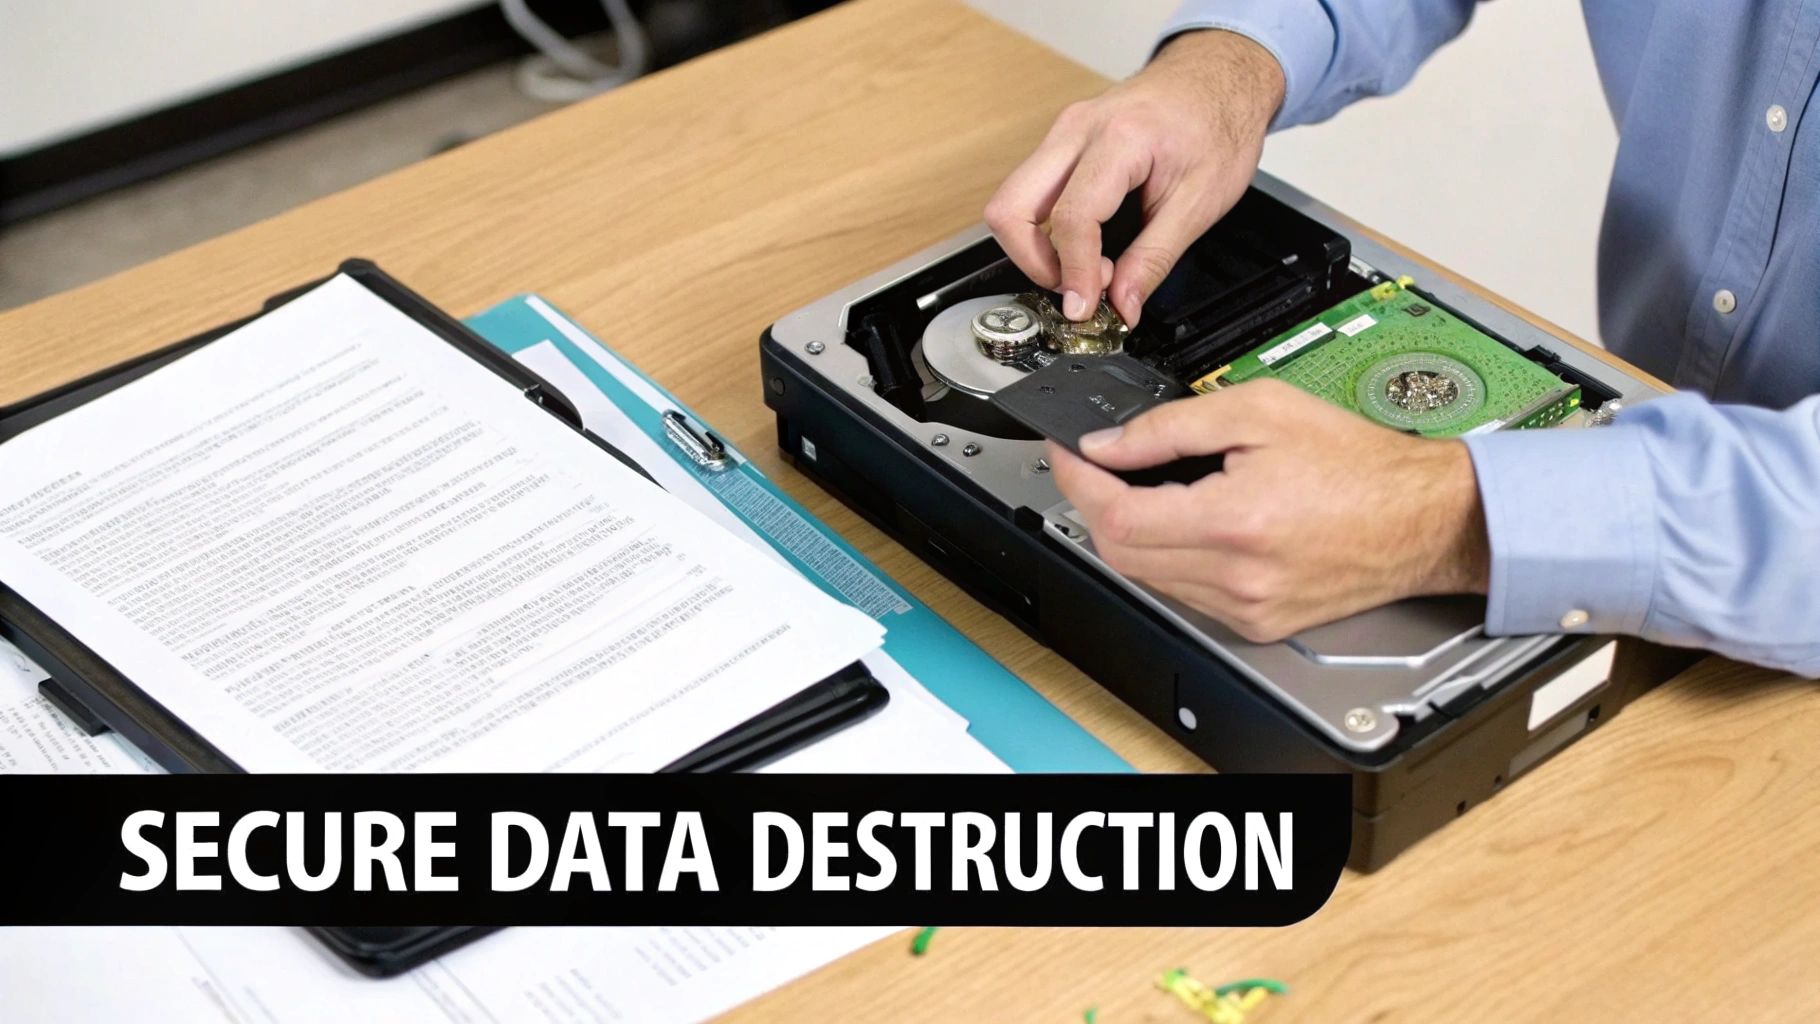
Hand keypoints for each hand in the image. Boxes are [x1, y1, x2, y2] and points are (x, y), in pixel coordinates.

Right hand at [984, 30, 1284, 325]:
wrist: (1217, 77)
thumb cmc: (1217, 125)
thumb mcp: (1200, 202)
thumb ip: (1155, 258)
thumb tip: (1122, 305)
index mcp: (1120, 139)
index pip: (1072, 217)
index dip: (1073, 272)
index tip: (1083, 307)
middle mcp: (1078, 129)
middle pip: (1010, 207)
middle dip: (1032, 261)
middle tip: (1075, 287)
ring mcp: (1064, 132)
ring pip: (1012, 201)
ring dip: (1037, 247)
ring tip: (1089, 265)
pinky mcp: (1062, 141)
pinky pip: (1030, 193)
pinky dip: (1046, 230)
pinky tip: (1087, 243)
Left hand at [1048, 380, 1491, 642]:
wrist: (1424, 519)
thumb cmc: (1360, 464)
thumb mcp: (1260, 410)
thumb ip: (1170, 426)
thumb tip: (1107, 444)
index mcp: (1235, 522)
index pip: (1116, 516)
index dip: (1077, 482)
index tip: (1068, 454)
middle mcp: (1236, 578)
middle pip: (1120, 554)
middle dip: (1097, 506)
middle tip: (1099, 467)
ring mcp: (1245, 608)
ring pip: (1147, 577)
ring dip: (1132, 532)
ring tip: (1152, 488)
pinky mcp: (1257, 623)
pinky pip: (1184, 593)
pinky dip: (1171, 557)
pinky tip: (1191, 523)